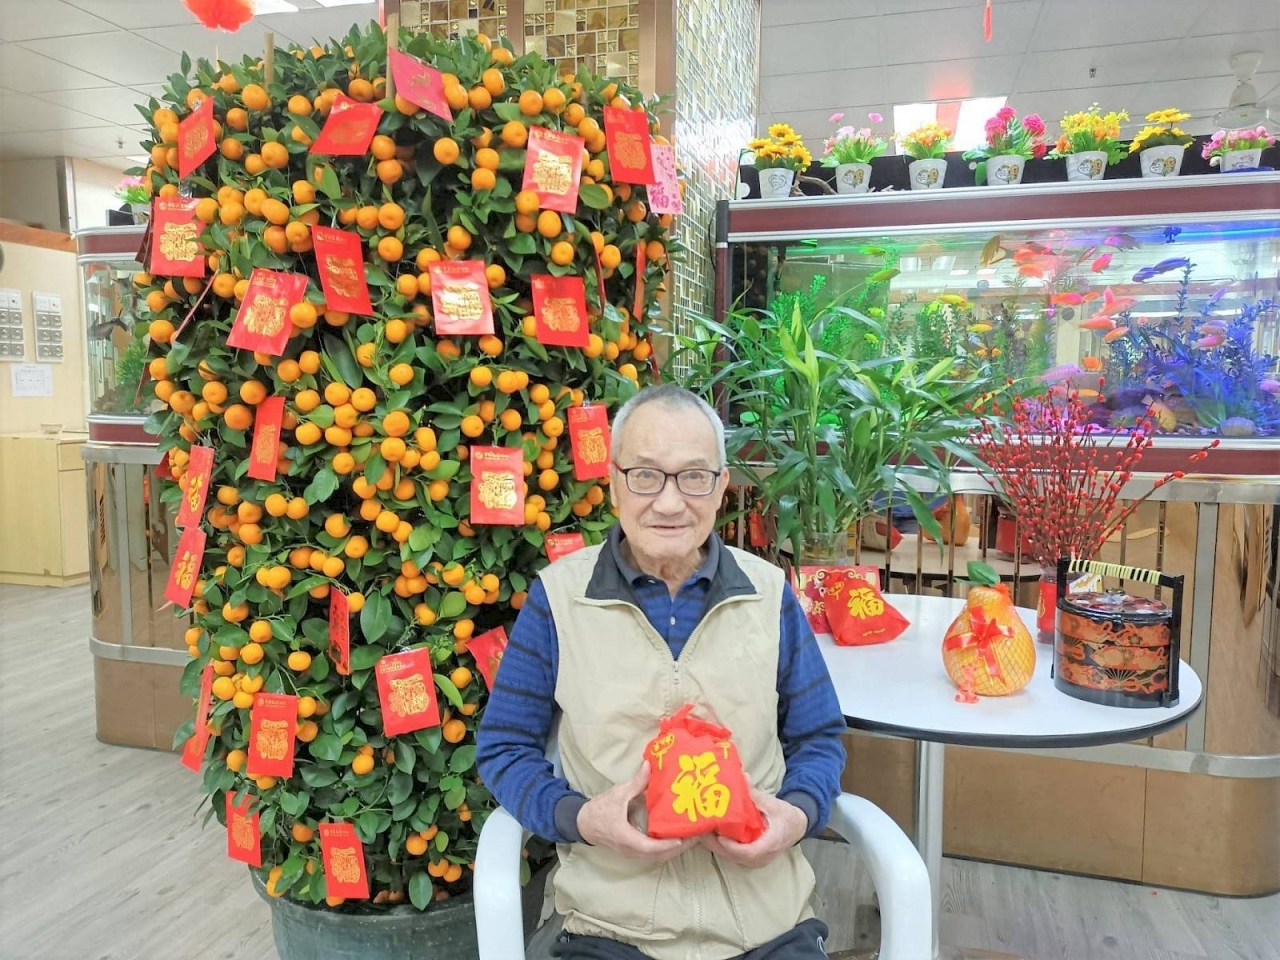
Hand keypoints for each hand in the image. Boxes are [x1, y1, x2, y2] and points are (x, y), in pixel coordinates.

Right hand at [576, 764, 694, 862]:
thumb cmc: (600, 810)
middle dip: (678, 847)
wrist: (583, 823)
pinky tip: (678, 836)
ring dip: (675, 849)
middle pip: (658, 855)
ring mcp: (633, 852)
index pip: (649, 847)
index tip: (681, 838)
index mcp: (626, 837)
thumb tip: (649, 765)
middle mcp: (631, 850)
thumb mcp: (618, 794)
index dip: (666, 844)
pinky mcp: (635, 850)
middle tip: (696, 835)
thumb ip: (636, 782)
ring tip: (692, 836)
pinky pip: (654, 853)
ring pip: (657, 856)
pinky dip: (667, 848)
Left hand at [701, 788, 807, 869]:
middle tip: (700, 830)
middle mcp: (761, 858)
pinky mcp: (751, 859)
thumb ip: (755, 794)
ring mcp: (756, 861)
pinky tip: (712, 833)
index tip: (718, 835)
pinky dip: (722, 846)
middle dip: (716, 844)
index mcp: (769, 845)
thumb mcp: (773, 804)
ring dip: (716, 845)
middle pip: (734, 856)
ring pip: (731, 857)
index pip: (748, 852)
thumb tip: (742, 777)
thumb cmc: (786, 816)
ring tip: (702, 830)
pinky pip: (734, 855)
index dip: (731, 846)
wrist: (797, 826)